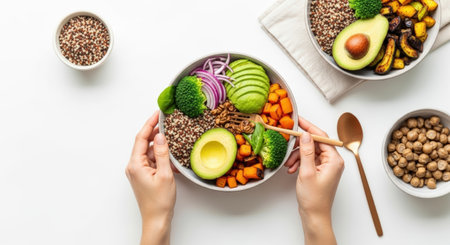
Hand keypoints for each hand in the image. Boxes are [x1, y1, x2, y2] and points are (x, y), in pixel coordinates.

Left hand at [125, 111, 175, 244]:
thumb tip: (160, 136)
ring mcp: (138, 171)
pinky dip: (160, 155)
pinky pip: (151, 160)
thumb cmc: (159, 201)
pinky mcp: (143, 175)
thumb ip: (162, 153)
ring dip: (159, 144)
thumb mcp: (165, 174)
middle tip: (166, 120)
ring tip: (171, 135)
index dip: (150, 123)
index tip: (158, 113)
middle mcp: (133, 166)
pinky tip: (171, 155)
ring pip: (148, 151)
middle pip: (143, 142)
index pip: (141, 137)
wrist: (156, 219)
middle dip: (154, 131)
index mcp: (135, 164)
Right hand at [284, 117, 343, 244]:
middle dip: (299, 145)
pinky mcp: (320, 171)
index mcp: (334, 160)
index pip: (321, 137)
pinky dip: (299, 162)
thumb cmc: (314, 198)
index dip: (308, 127)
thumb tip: (306, 135)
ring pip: (309, 151)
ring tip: (289, 164)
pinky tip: (291, 169)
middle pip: (315, 143)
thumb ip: (306, 151)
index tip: (297, 120)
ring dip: (297, 155)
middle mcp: (333, 161)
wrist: (314, 215)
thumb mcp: (307, 172)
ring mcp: (327, 166)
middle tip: (287, 142)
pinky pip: (308, 160)